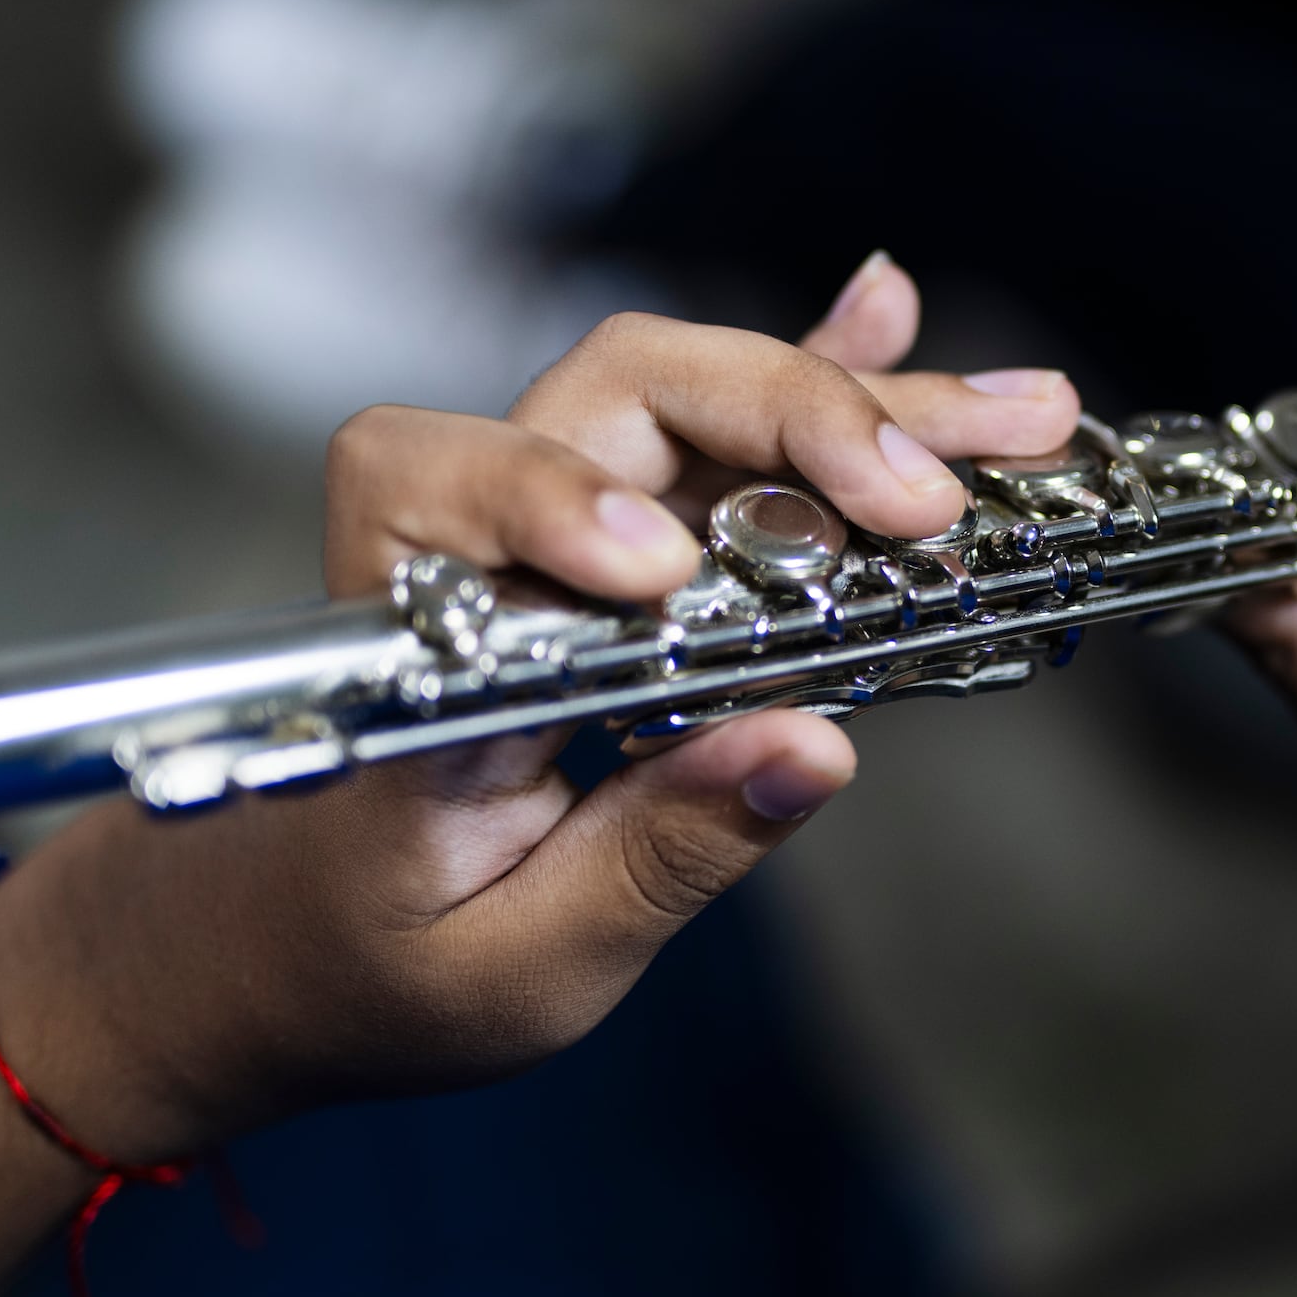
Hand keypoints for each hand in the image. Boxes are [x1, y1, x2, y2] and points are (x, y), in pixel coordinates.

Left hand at [0, 254, 1082, 1157]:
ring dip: (862, 408)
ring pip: (701, 410)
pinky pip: (724, 451)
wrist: (273, 953)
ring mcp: (560, 539)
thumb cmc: (365, 967)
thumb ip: (654, 858)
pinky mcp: (624, 557)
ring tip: (1022, 420)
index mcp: (414, 652)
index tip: (653, 564)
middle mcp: (484, 555)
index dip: (546, 491)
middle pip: (617, 393)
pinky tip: (898, 327)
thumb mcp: (510, 969)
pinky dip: (820, 396)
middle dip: (787, 417)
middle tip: (927, 497)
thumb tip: (813, 750)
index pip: (436, 484)